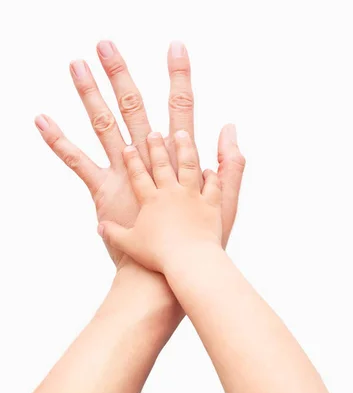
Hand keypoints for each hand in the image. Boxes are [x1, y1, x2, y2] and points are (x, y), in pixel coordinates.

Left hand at [35, 41, 244, 269]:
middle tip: (106, 44)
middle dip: (121, 73)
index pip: (181, 105)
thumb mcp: (226, 198)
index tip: (176, 48)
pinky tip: (42, 119)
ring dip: (90, 93)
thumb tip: (229, 127)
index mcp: (181, 155)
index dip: (179, 75)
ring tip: (77, 64)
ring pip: (106, 124)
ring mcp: (127, 172)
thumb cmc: (203, 237)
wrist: (178, 268)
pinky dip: (59, 140)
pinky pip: (78, 162)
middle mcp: (152, 156)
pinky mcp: (106, 191)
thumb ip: (231, 162)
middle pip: (135, 105)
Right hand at [98, 131, 221, 272]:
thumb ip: (113, 233)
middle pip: (163, 164)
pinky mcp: (211, 204)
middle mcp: (172, 193)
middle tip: (153, 133)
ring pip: (189, 165)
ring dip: (185, 148)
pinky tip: (210, 169)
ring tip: (182, 134)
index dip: (132, 161)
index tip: (128, 147)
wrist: (188, 260)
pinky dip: (212, 176)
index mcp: (151, 201)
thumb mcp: (129, 245)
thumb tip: (100, 227)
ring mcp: (193, 196)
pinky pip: (213, 185)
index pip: (138, 175)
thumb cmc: (158, 256)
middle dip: (156, 147)